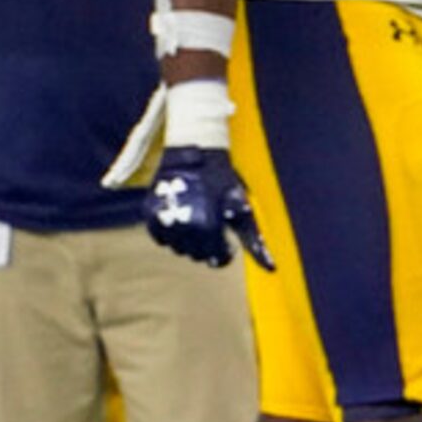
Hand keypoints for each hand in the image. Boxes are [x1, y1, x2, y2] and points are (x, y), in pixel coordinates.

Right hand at [146, 146, 272, 270]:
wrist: (194, 153)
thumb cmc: (223, 182)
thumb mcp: (242, 210)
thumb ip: (254, 241)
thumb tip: (272, 268)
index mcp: (208, 227)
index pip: (216, 259)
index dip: (224, 253)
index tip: (227, 244)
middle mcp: (183, 227)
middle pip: (196, 256)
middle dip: (207, 247)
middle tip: (213, 230)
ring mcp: (163, 220)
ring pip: (177, 249)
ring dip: (188, 242)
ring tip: (197, 221)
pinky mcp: (149, 213)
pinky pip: (160, 238)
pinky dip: (170, 234)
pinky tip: (181, 220)